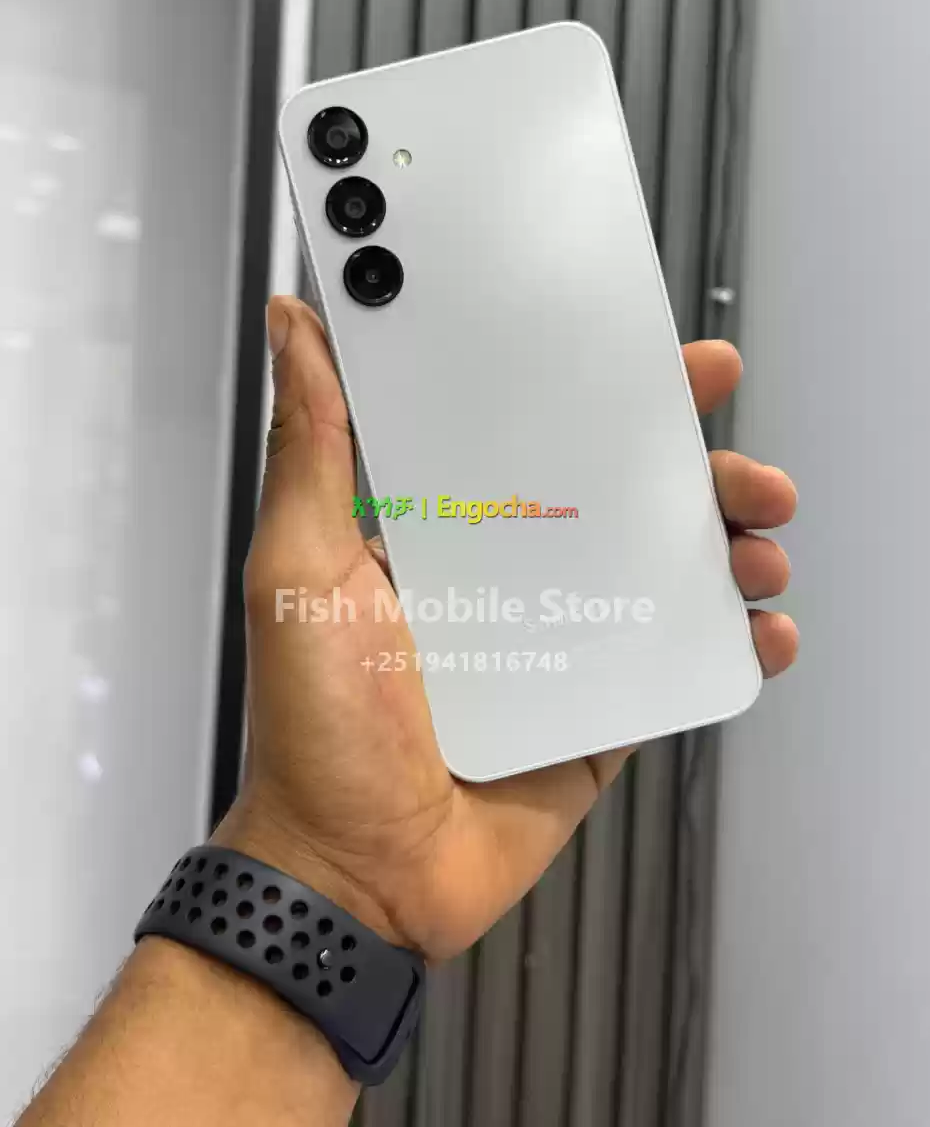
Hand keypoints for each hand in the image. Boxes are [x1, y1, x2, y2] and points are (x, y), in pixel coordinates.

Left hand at [215, 295, 797, 960]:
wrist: (357, 874)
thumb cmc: (317, 723)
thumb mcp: (301, 569)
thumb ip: (313, 450)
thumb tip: (293, 324)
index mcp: (449, 528)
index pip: (536, 434)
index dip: (603, 394)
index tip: (666, 363)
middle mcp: (512, 574)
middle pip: (621, 499)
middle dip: (696, 472)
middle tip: (744, 464)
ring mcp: (561, 644)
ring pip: (664, 575)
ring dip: (730, 551)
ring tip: (763, 550)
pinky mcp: (598, 713)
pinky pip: (675, 666)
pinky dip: (732, 645)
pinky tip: (764, 633)